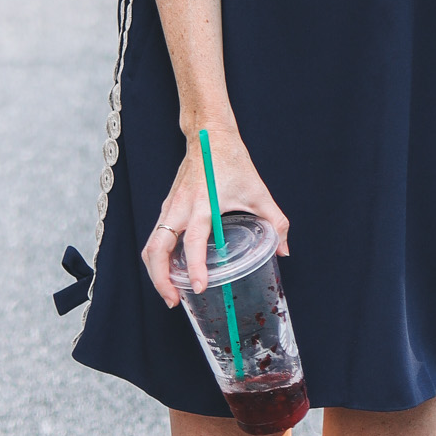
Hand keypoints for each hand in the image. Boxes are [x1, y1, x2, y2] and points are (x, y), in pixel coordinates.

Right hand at [143, 121, 288, 309]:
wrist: (208, 134)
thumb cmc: (231, 160)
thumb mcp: (258, 191)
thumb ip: (276, 222)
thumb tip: (284, 251)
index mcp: (203, 205)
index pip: (193, 242)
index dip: (195, 267)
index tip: (199, 287)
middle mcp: (180, 208)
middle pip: (156, 249)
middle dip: (160, 279)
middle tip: (173, 301)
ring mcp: (170, 207)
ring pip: (151, 244)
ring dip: (155, 270)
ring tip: (170, 292)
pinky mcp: (168, 206)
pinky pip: (156, 236)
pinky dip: (158, 256)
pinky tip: (171, 269)